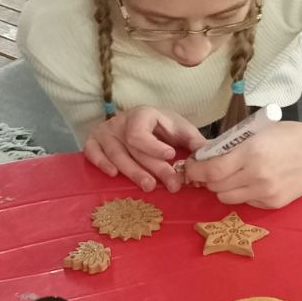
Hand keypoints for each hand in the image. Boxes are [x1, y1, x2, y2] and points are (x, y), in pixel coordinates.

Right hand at [85, 107, 205, 191]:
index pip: (142, 132)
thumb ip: (194, 141)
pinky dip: (100, 163)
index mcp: (144, 114)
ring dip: (132, 172)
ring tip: (149, 186)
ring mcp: (106, 132)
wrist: (141, 120)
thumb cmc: (163, 127)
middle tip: (172, 185)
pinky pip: (92, 152)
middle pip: (134, 148)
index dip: (154, 146)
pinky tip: (112, 174)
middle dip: (154, 168)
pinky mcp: (94, 141)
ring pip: (116, 154)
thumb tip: (209, 155)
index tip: (170, 156)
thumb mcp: (180, 129)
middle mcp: (121, 121)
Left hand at [180, 122, 301, 208]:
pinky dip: (241, 193)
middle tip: (209, 170)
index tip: (190, 167)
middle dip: (207, 179)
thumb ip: (231, 144)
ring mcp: (265, 193)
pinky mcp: (273, 204)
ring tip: (230, 176)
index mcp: (251, 153)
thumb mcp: (257, 131)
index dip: (195, 170)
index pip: (212, 171)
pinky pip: (245, 202)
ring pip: (227, 198)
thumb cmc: (288, 135)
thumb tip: (204, 155)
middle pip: (216, 187)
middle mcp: (257, 176)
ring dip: (222, 188)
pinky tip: (251, 181)